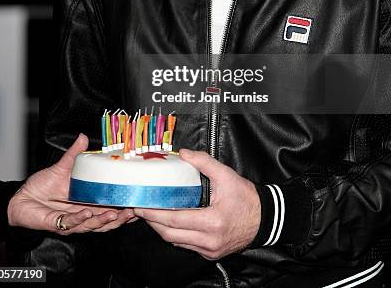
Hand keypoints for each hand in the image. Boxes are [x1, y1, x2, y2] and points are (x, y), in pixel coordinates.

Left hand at [7, 134, 134, 233]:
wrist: (21, 198)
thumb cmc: (42, 186)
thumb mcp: (63, 167)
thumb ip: (75, 154)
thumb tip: (83, 137)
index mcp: (87, 202)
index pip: (109, 207)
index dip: (123, 208)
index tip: (137, 203)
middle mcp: (82, 215)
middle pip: (105, 221)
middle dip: (119, 218)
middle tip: (131, 211)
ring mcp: (71, 221)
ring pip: (91, 225)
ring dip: (103, 220)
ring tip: (113, 213)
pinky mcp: (57, 224)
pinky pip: (71, 223)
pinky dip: (80, 218)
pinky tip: (88, 212)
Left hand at [134, 149, 259, 258]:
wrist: (265, 218)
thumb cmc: (247, 198)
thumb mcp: (226, 175)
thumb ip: (203, 162)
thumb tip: (182, 153)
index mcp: (212, 222)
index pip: (174, 220)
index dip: (154, 213)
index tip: (140, 205)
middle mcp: (209, 240)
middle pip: (170, 234)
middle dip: (152, 222)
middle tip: (140, 209)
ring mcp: (209, 250)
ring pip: (176, 242)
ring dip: (161, 229)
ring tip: (151, 214)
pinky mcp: (211, 253)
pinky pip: (186, 245)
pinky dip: (175, 234)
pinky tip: (169, 222)